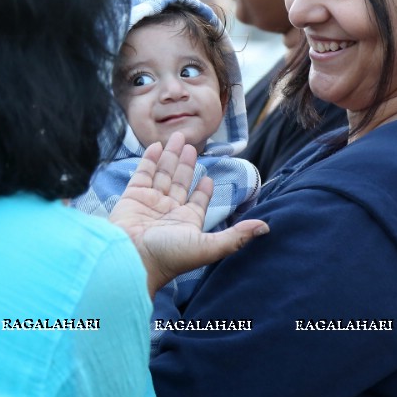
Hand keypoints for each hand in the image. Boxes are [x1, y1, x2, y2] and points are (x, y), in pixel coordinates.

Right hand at [110, 132, 268, 294]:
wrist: (131, 259)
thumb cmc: (169, 255)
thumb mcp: (207, 246)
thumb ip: (236, 236)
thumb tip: (266, 228)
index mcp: (187, 223)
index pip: (198, 202)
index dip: (204, 191)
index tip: (209, 178)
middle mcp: (168, 212)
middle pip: (180, 182)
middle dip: (187, 164)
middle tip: (192, 144)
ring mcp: (149, 203)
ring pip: (163, 174)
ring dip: (171, 156)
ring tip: (178, 137)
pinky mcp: (132, 196)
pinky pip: (142, 174)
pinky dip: (150, 159)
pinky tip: (158, 146)